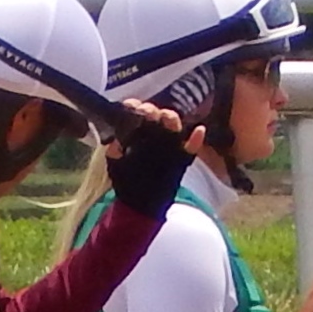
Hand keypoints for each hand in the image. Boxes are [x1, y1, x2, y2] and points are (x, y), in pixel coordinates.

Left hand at [103, 99, 208, 219]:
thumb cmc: (127, 182)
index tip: (131, 107)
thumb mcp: (116, 164)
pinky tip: (198, 131)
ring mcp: (169, 144)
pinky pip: (192, 146)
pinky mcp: (182, 157)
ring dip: (170, 119)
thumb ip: (115, 152)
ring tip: (167, 120)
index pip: (136, 112)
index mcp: (137, 132)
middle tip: (147, 113)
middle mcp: (153, 133)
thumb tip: (114, 144)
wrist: (140, 204)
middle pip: (155, 114)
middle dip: (150, 111)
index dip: (134, 107)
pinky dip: (197, 139)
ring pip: (173, 124)